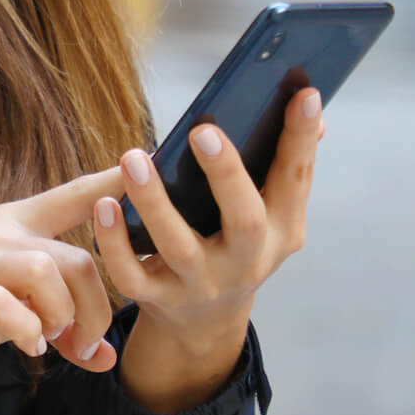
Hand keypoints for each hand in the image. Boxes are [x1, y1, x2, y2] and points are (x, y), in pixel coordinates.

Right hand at [0, 165, 132, 414]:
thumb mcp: (9, 312)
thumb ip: (56, 321)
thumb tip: (108, 356)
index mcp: (8, 226)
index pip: (68, 196)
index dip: (107, 183)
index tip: (144, 161)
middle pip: (76, 256)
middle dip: (96, 308)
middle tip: (85, 343)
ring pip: (48, 272)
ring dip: (63, 317)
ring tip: (51, 342)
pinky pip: (7, 307)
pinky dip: (28, 334)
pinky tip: (26, 349)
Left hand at [91, 87, 325, 349]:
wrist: (204, 321)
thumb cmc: (233, 243)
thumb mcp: (268, 214)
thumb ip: (282, 165)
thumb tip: (309, 106)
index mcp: (280, 230)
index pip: (295, 180)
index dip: (300, 139)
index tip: (304, 93)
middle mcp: (247, 261)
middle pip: (245, 222)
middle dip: (227, 175)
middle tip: (203, 130)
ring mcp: (202, 283)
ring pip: (179, 247)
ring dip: (155, 202)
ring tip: (133, 158)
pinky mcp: (160, 298)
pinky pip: (133, 275)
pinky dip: (115, 243)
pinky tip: (104, 205)